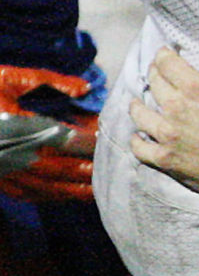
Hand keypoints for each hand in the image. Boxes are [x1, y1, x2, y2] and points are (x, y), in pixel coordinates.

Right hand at [0, 65, 96, 201]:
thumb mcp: (8, 78)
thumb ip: (49, 81)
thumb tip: (85, 88)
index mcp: (19, 127)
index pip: (64, 139)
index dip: (88, 141)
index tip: (106, 139)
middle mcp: (15, 154)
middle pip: (60, 168)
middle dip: (86, 169)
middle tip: (110, 169)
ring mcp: (6, 172)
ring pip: (47, 187)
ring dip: (73, 190)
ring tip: (96, 191)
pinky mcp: (0, 181)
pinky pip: (29, 194)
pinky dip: (50, 196)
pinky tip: (65, 195)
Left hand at [129, 46, 198, 210]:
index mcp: (196, 89)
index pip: (166, 62)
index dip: (164, 55)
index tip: (165, 54)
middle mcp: (175, 109)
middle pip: (153, 83)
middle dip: (154, 74)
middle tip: (158, 74)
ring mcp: (167, 136)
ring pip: (139, 113)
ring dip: (138, 104)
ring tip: (140, 102)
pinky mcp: (166, 160)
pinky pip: (139, 147)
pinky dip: (137, 139)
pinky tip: (140, 136)